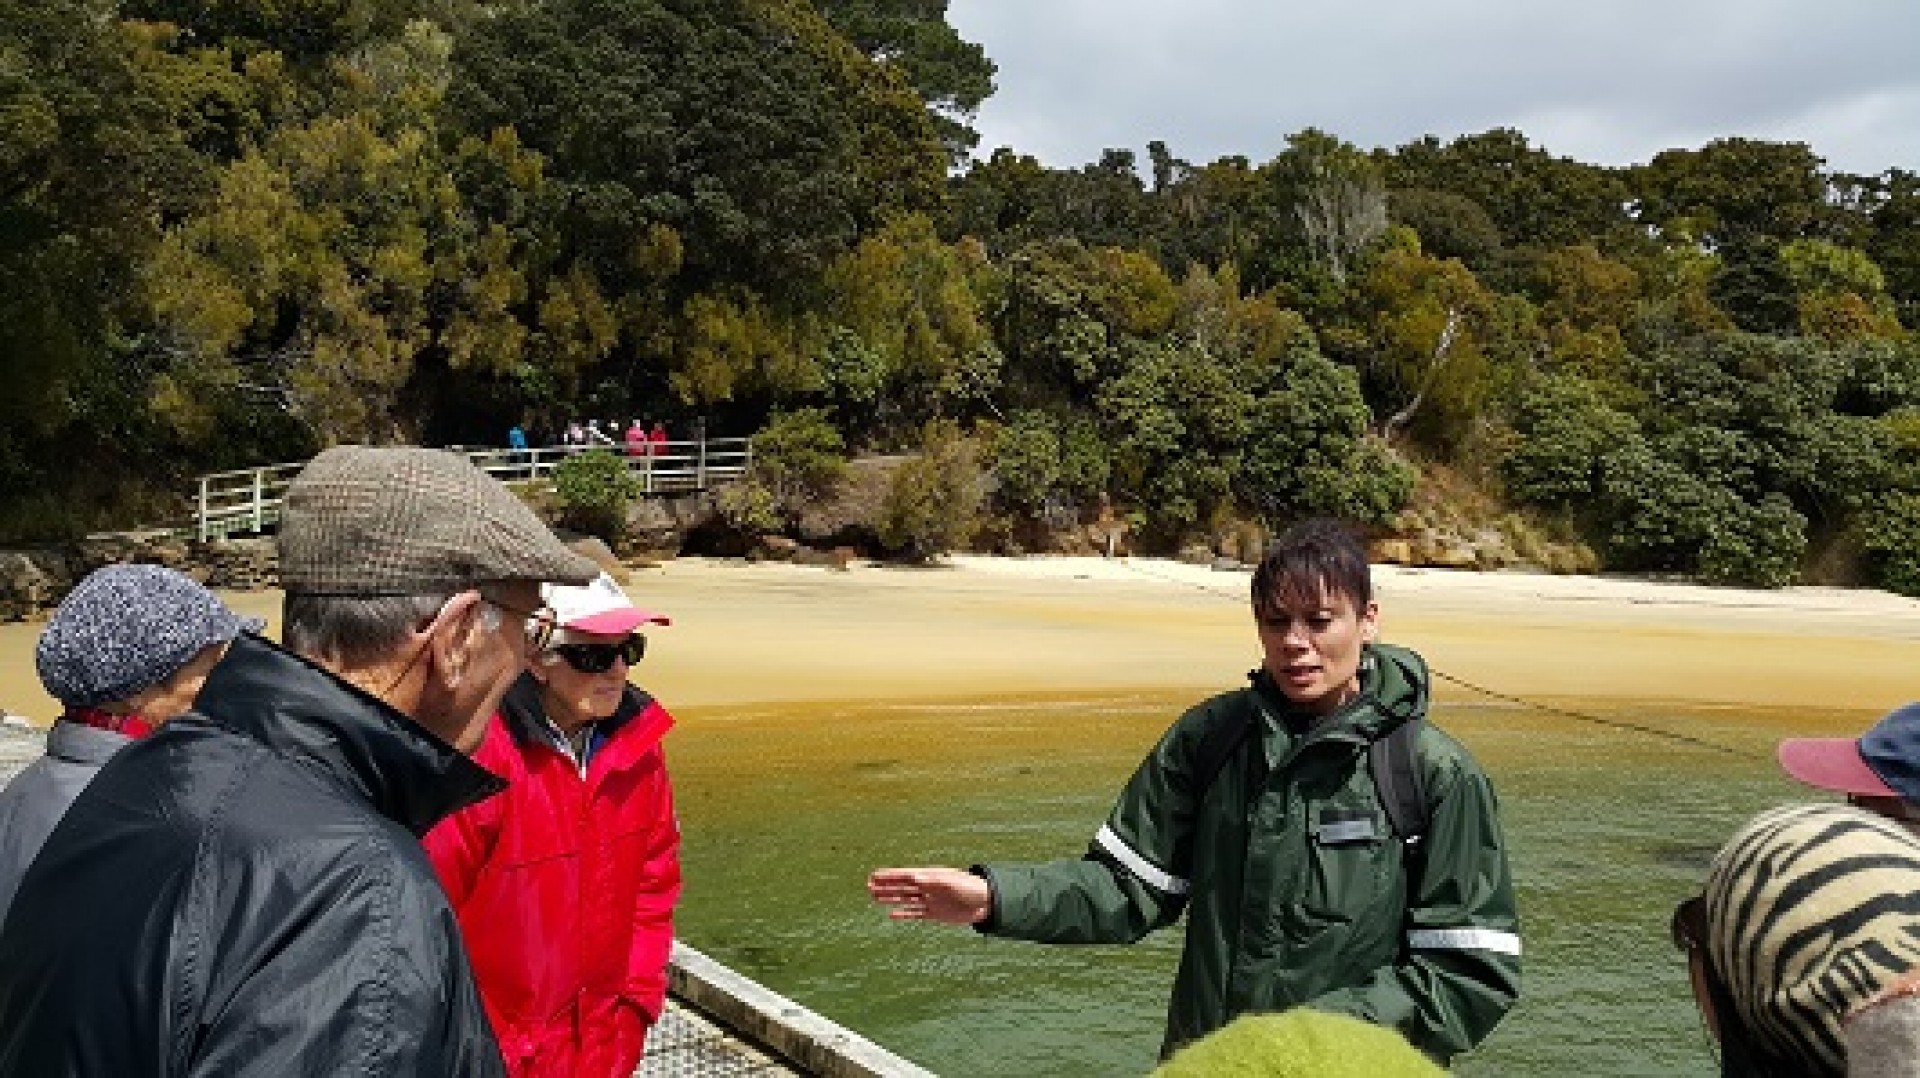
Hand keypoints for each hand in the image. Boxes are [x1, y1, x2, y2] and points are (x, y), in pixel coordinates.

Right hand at [867, 866, 991, 925]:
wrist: (987, 903)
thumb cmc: (971, 888)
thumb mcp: (952, 882)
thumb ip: (932, 880)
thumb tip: (914, 876)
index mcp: (931, 877)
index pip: (905, 875)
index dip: (889, 876)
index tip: (873, 876)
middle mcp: (928, 888)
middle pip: (902, 887)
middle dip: (885, 887)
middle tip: (868, 886)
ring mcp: (931, 901)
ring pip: (905, 899)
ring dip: (890, 898)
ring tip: (874, 897)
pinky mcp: (936, 914)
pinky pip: (915, 913)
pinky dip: (904, 913)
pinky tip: (892, 914)